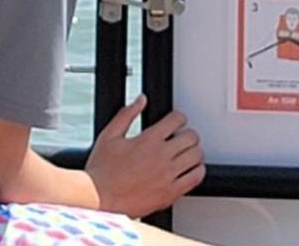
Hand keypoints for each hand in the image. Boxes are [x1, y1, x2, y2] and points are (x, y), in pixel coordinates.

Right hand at [84, 95, 203, 217]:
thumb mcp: (109, 135)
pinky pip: (196, 178)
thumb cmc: (102, 169)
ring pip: (196, 157)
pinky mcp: (171, 193)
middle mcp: (161, 156)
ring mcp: (168, 175)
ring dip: (194, 151)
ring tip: (187, 152)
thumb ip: (127, 114)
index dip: (179, 117)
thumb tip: (141, 100)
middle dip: (188, 133)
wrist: (100, 198)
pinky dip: (198, 171)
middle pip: (191, 137)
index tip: (176, 120)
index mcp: (148, 140)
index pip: (177, 119)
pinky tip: (190, 169)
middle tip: (182, 136)